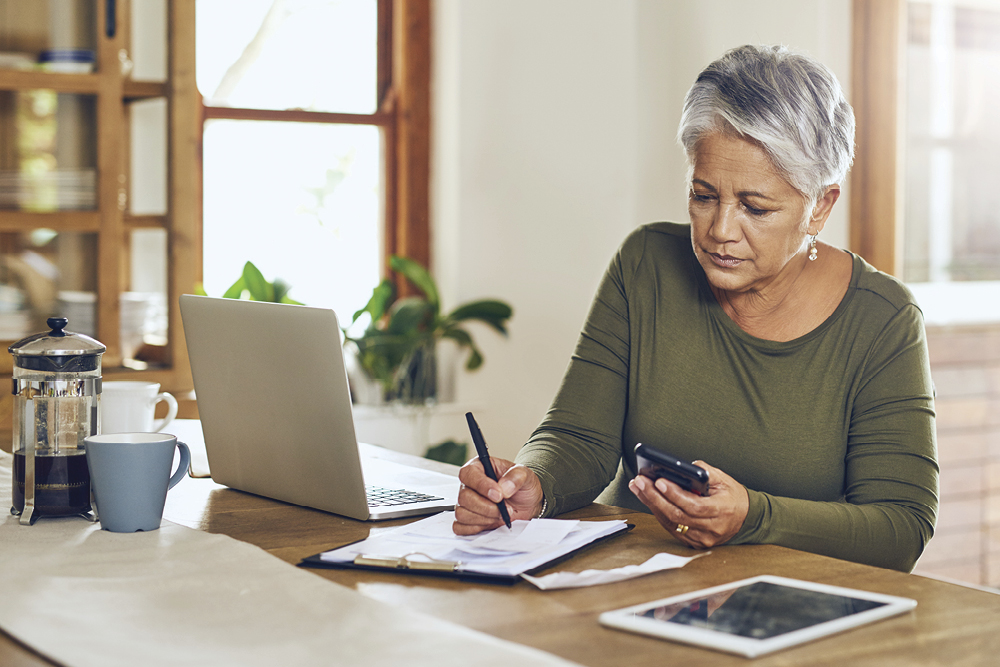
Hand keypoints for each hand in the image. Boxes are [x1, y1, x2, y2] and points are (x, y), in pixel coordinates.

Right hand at [453, 457, 543, 534]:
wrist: (526, 504)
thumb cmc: (521, 486)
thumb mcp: (525, 475)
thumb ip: (516, 477)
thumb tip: (504, 487)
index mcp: (479, 467)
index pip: (468, 474)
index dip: (481, 485)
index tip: (498, 495)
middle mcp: (469, 485)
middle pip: (464, 497)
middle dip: (487, 507)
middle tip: (505, 508)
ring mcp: (466, 503)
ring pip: (462, 513)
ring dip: (484, 518)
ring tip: (500, 515)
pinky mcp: (466, 520)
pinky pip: (460, 527)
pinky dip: (476, 528)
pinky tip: (491, 522)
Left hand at [628, 460, 747, 548]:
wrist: (746, 518)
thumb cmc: (733, 496)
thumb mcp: (724, 479)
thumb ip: (704, 471)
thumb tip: (681, 467)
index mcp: (721, 511)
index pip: (693, 505)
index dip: (674, 494)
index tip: (659, 481)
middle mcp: (712, 529)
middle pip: (678, 515)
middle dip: (655, 497)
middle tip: (640, 482)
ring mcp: (702, 539)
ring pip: (671, 523)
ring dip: (652, 504)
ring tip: (638, 488)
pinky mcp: (695, 543)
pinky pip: (672, 528)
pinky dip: (659, 513)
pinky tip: (648, 500)